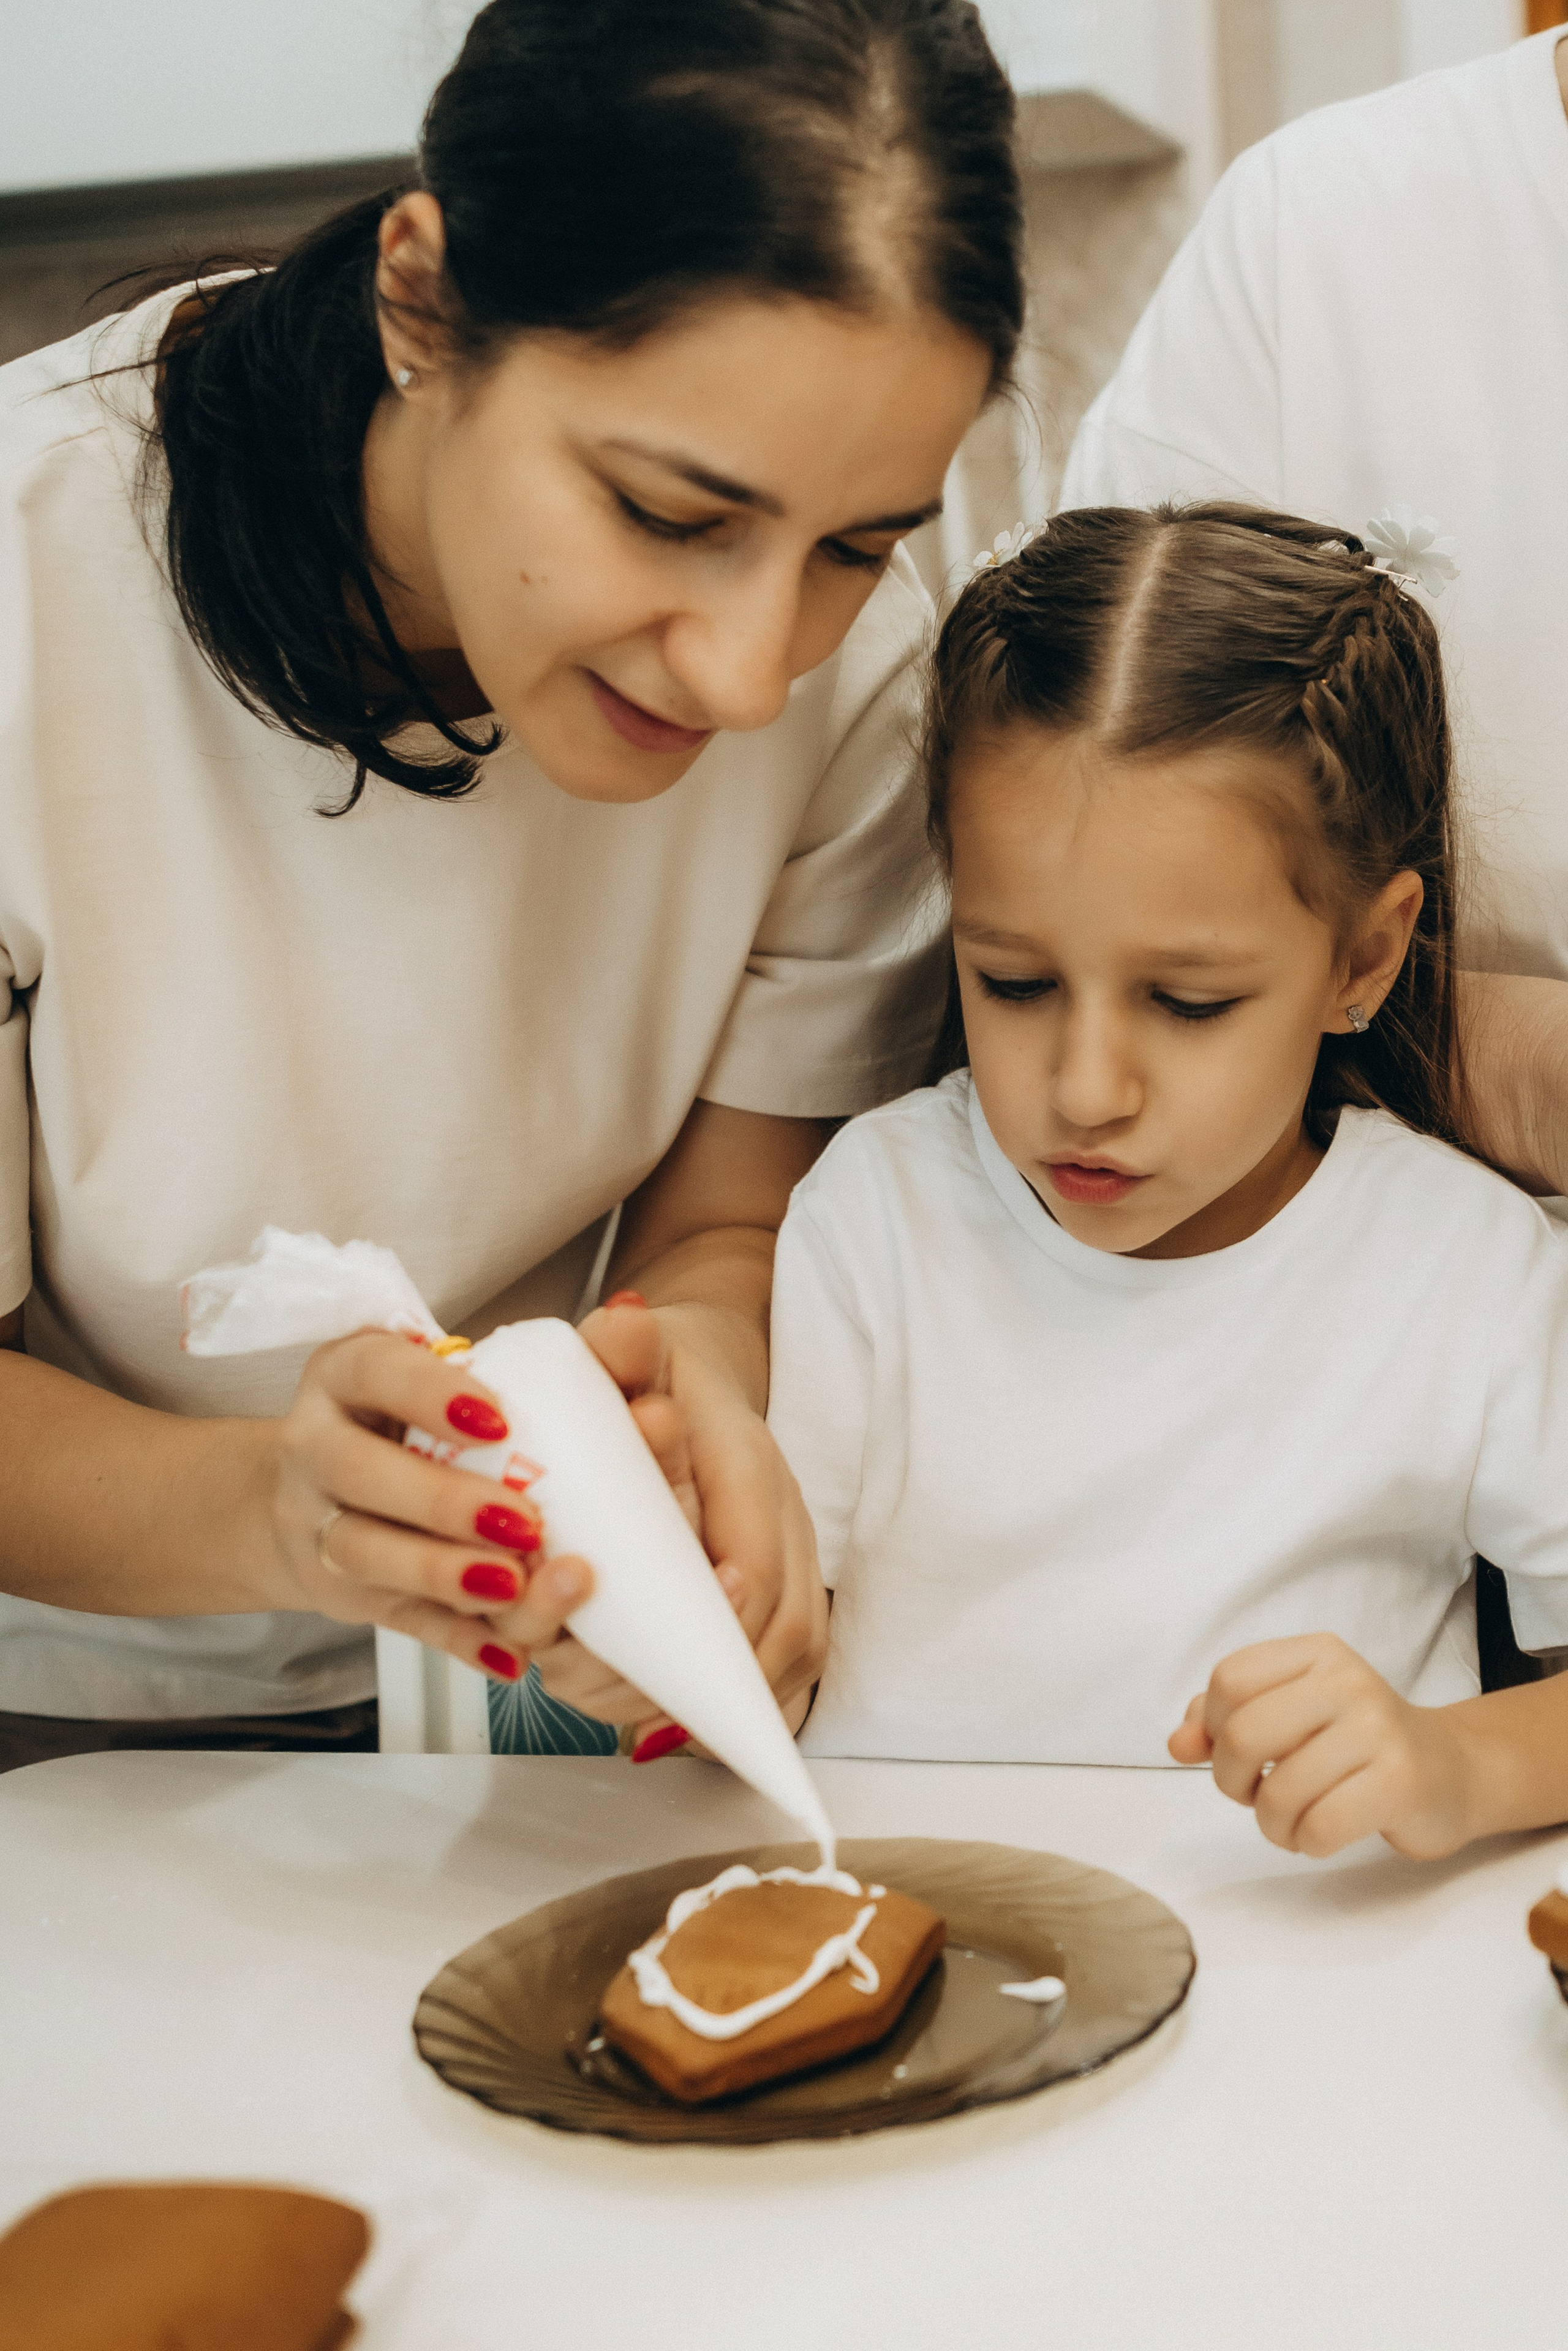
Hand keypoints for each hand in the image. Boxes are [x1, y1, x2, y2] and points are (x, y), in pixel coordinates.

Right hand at [267, 1330, 592, 1682]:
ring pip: (365, 1554)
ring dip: (442, 1573)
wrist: (323, 1493)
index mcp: (347, 1374)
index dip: (429, 1395)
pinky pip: (396, 1621)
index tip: (499, 1420)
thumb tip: (633, 1316)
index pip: (375, 1370)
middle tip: (524, 1522)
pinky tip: (509, 1655)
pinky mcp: (344, 1595)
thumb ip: (552, 1357)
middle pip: (358, 1471)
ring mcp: (318, 1525)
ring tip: (514, 1586)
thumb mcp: (460, 1375)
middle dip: (441, 1499)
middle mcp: (316, 1446)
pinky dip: (456, 1641)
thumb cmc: (423, 1421)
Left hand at [516, 1296, 828, 1733]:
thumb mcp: (634, 1347)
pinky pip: (785, 1670)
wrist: (700, 1379)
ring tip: (635, 1718)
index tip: (667, 1644)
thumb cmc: (661, 1374)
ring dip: (713, 1703)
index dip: (722, 1606)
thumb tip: (623, 1329)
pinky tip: (682, 1730)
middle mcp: (780, 1519)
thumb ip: (621, 1346)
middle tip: (620, 1701)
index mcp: (749, 1462)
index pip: (757, 1548)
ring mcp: (787, 1563)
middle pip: (780, 1626)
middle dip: (704, 1679)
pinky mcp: (778, 1599)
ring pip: (786, 1660)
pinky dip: (740, 1709)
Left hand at [1168, 1633, 1474, 1859]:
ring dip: (1272, 1824)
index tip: (1234, 1752)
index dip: (1213, 1727)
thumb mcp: (1291, 1714)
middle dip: (1232, 1780)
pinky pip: (1320, 1826)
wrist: (1450, 1771)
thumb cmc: (1354, 1744)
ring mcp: (1379, 1729)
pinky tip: (1319, 1835)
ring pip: (1279, 1791)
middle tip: (1254, 1795)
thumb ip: (1225, 1721)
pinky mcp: (1401, 1782)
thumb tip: (1178, 1744)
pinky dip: (1305, 1842)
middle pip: (1244, 1732)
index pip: (1229, 1679)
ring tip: (1291, 1822)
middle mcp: (1348, 1680)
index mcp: (1316, 1652)